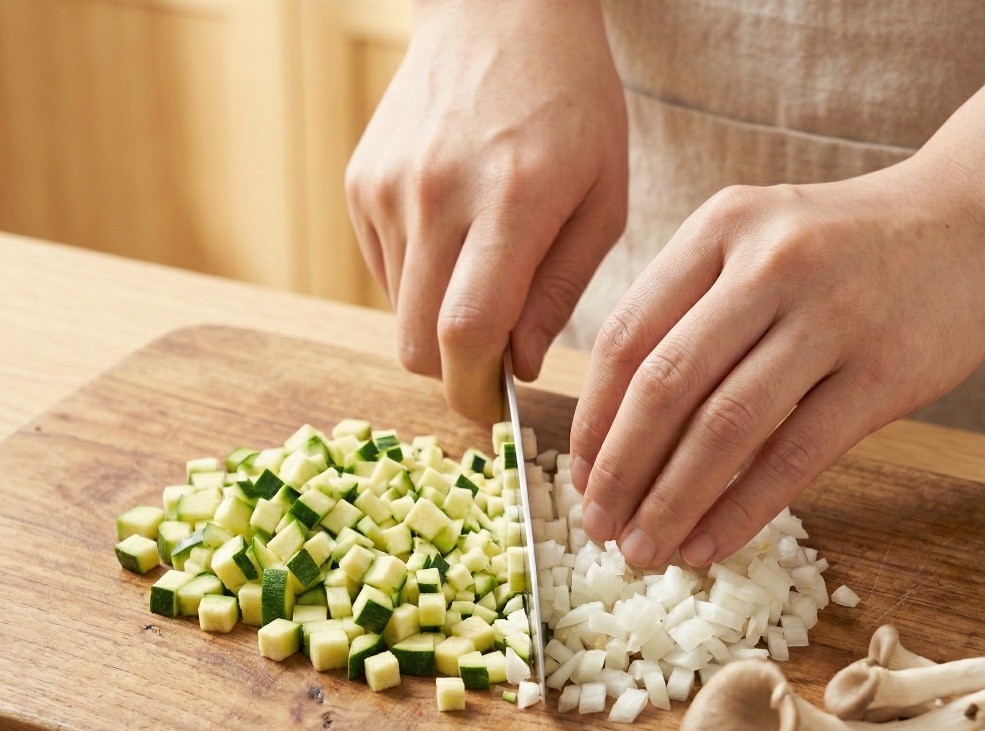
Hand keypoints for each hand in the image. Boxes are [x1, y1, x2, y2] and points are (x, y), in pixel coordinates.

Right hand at [345, 0, 627, 422]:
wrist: (499, 11)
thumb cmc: (571, 107)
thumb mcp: (601, 198)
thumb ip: (560, 291)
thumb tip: (520, 366)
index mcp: (511, 199)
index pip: (468, 331)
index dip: (474, 393)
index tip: (493, 414)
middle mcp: (435, 194)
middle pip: (418, 343)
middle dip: (453, 376)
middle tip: (491, 367)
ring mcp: (387, 188)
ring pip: (399, 314)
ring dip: (439, 325)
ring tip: (482, 277)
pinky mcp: (361, 184)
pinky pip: (385, 274)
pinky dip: (419, 284)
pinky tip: (454, 242)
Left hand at [570, 155, 984, 568]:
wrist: (968, 220)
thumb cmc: (835, 250)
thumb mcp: (750, 246)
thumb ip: (684, 315)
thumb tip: (616, 433)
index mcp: (718, 230)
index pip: (626, 338)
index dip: (594, 421)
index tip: (580, 478)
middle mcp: (768, 264)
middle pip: (665, 387)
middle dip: (621, 472)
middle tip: (600, 527)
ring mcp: (830, 316)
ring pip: (726, 428)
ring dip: (673, 502)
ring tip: (645, 551)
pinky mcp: (883, 372)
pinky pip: (795, 457)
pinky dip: (741, 511)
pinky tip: (708, 545)